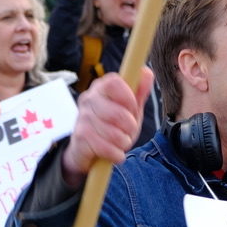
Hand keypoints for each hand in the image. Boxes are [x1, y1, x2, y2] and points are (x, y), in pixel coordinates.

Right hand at [61, 70, 153, 187]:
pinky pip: (107, 148)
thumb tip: (146, 72)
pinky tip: (113, 152)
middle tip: (127, 130)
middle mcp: (88, 98)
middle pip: (118, 112)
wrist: (88, 151)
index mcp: (101, 87)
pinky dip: (116, 154)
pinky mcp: (79, 137)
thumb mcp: (130, 108)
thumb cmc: (112, 125)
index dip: (128, 98)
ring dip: (123, 142)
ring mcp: (82, 118)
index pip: (114, 83)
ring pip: (114, 133)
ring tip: (119, 141)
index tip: (133, 108)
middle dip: (130, 126)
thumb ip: (139, 92)